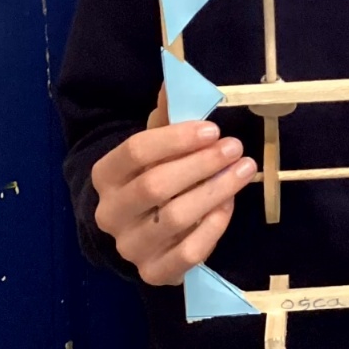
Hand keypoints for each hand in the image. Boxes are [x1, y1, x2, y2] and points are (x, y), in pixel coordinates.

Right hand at [90, 87, 255, 285]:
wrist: (139, 229)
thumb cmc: (152, 175)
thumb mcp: (156, 144)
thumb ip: (167, 115)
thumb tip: (176, 76)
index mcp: (104, 175)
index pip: (135, 151)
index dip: (176, 139)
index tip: (212, 128)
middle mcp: (110, 213)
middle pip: (155, 185)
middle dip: (201, 164)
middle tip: (235, 147)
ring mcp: (130, 247)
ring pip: (175, 218)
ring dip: (215, 191)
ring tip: (243, 170)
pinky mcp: (154, 273)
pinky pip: (188, 252)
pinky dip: (213, 227)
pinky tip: (230, 204)